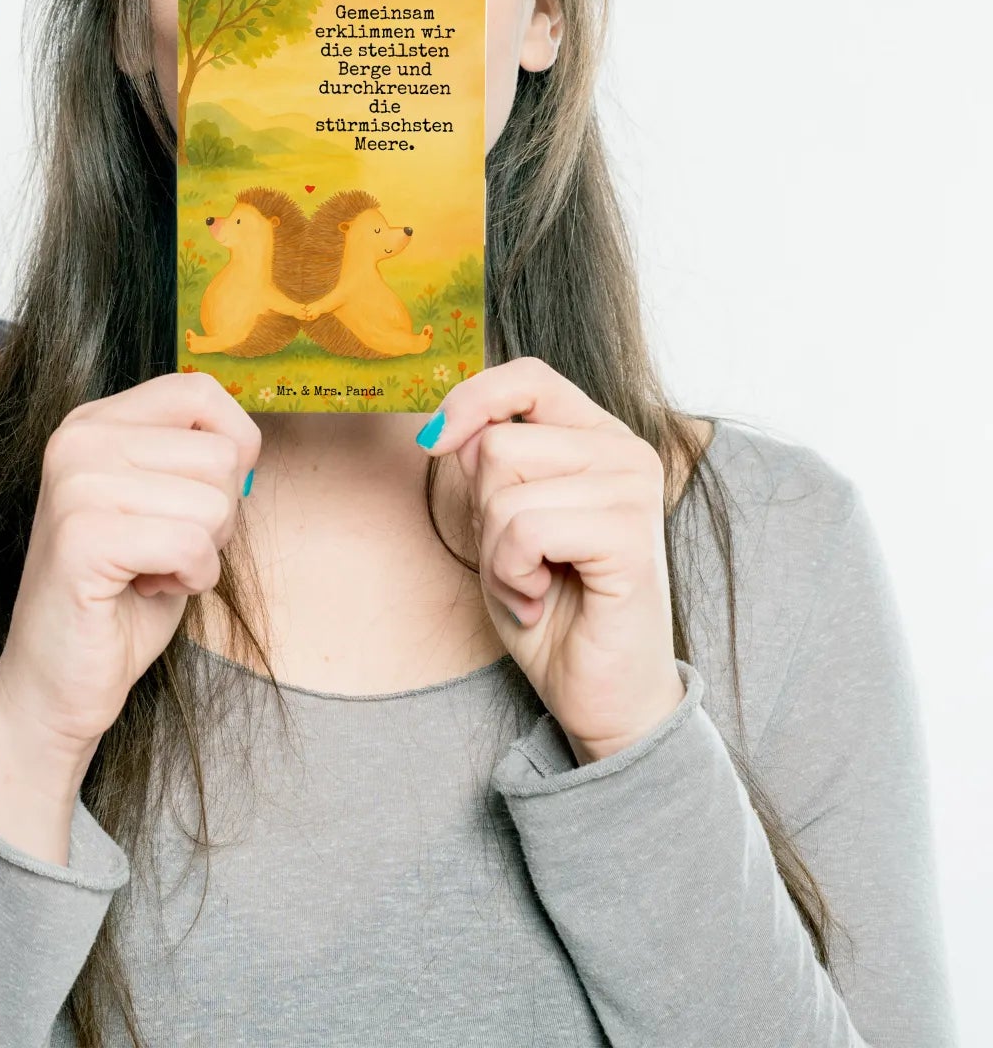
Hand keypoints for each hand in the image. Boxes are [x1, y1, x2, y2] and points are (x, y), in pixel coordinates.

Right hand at [0, 371, 259, 859]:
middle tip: (165, 551)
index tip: (203, 499)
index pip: (200, 391)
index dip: (233, 447)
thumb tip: (247, 444)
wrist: (57, 679)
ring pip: (213, 501)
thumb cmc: (120, 597)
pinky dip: (190, 579)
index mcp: (94, 421)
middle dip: (216, 516)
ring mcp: (75, 483)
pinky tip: (146, 590)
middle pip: (219, 454)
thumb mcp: (163, 507)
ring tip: (151, 571)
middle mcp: (78, 438)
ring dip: (202, 553)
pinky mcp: (82, 536)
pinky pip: (191, 544)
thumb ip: (193, 461)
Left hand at [422, 358, 684, 763]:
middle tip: (518, 561)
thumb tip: (449, 430)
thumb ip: (486, 465)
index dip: (471, 400)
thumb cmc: (550, 605)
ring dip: (496, 552)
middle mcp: (624, 452)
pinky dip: (513, 573)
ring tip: (533, 583)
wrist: (597, 692)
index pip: (528, 377)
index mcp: (596, 436)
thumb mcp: (500, 521)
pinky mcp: (632, 537)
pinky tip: (542, 599)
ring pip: (505, 488)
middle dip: (483, 512)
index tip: (434, 442)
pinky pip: (526, 529)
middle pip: (498, 443)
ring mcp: (634, 491)